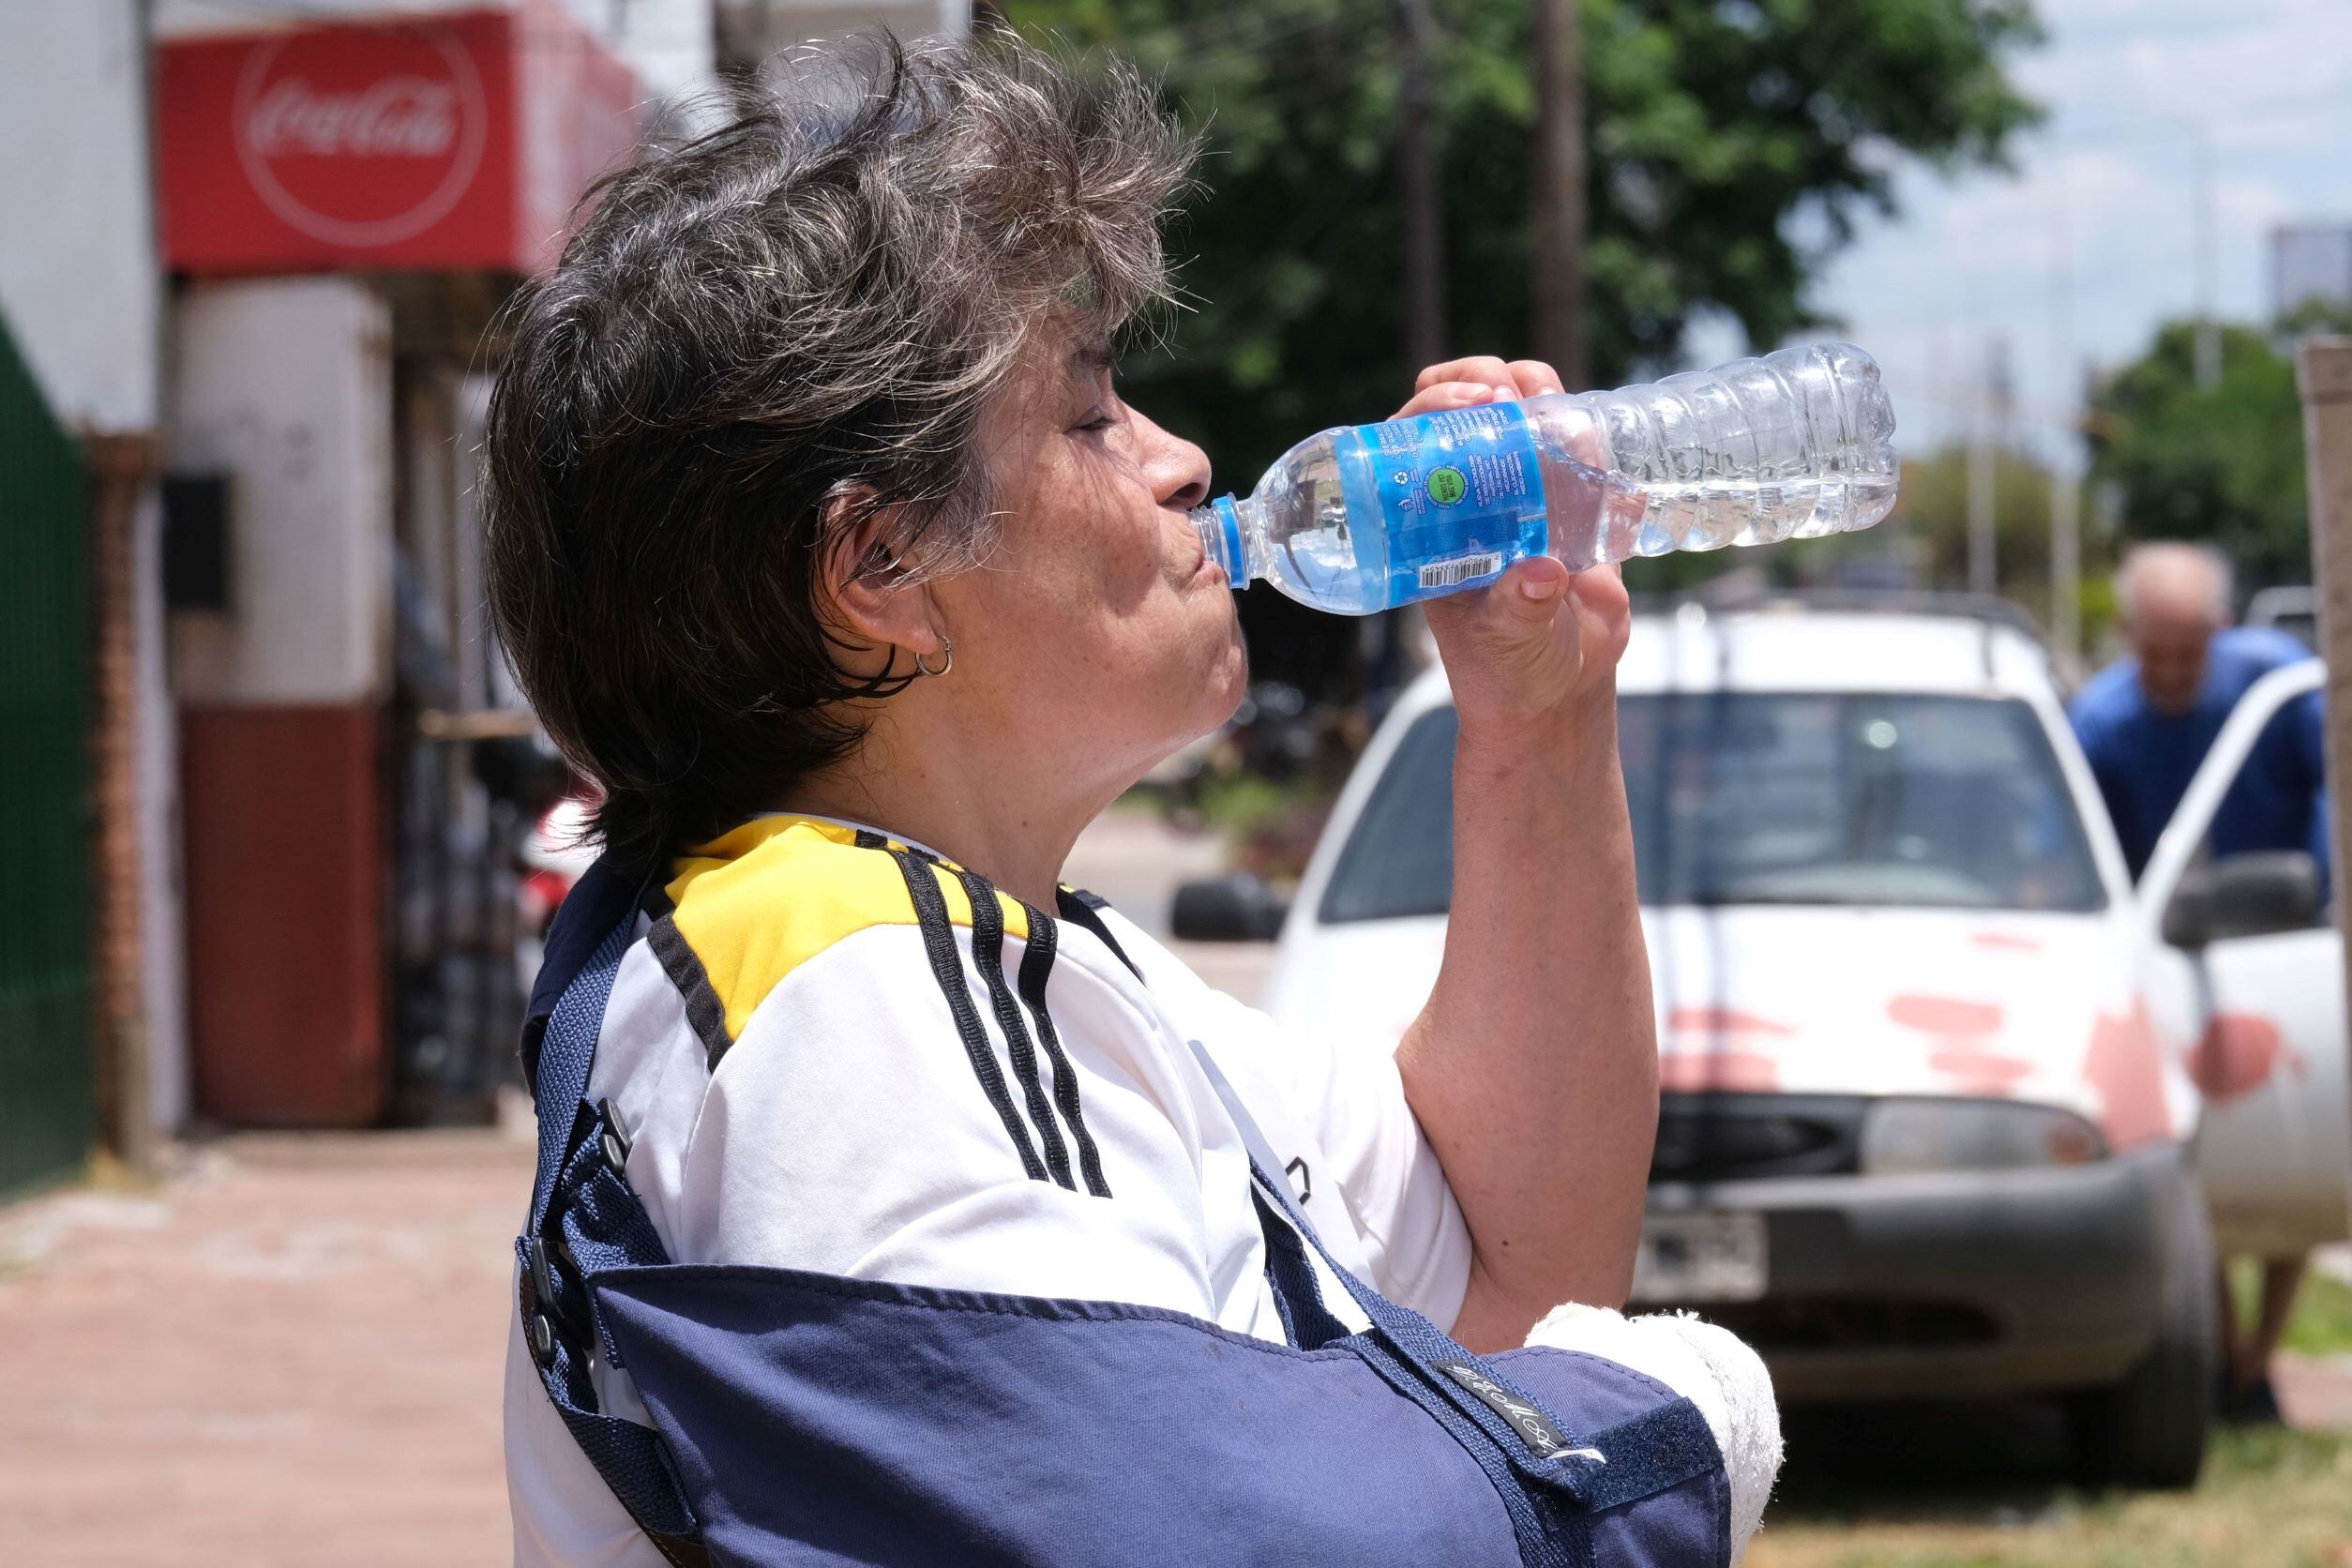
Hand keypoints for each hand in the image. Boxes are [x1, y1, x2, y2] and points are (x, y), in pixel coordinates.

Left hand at [1390, 357, 1631, 739]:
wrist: (1560, 693)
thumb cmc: (1511, 672)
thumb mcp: (1510, 643)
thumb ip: (1523, 612)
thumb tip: (1542, 575)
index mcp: (1432, 525)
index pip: (1414, 444)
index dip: (1433, 411)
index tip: (1468, 408)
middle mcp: (1471, 500)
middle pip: (1462, 412)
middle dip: (1480, 383)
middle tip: (1506, 398)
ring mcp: (1523, 493)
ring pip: (1519, 412)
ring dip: (1532, 389)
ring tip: (1546, 398)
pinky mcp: (1574, 500)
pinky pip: (1573, 442)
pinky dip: (1582, 422)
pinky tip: (1590, 423)